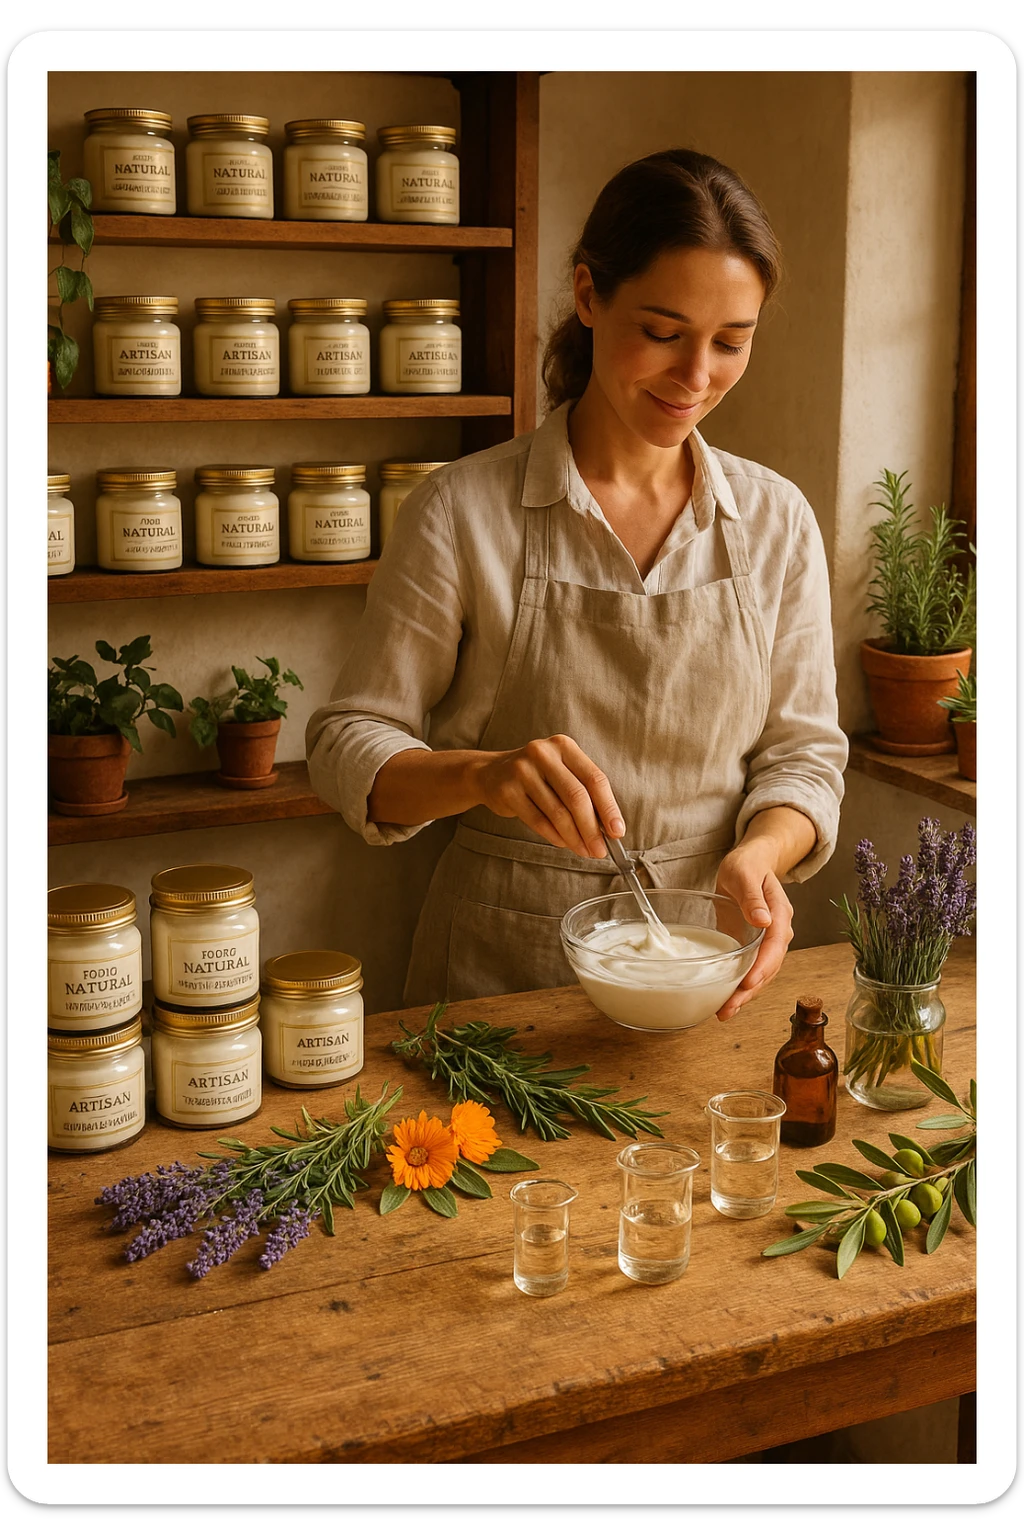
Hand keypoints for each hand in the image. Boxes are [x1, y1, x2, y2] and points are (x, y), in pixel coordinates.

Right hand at [471, 734, 623, 858]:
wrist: (489, 773)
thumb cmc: (535, 776)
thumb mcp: (560, 771)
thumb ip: (583, 792)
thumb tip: (608, 828)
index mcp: (564, 746)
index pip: (595, 778)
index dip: (609, 807)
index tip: (617, 831)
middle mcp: (543, 754)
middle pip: (577, 797)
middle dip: (592, 828)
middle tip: (600, 850)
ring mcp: (523, 771)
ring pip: (557, 812)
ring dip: (575, 837)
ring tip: (584, 850)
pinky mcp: (508, 790)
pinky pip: (538, 820)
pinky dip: (555, 836)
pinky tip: (564, 843)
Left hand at [714, 843, 794, 1020]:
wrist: (750, 864)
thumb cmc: (747, 865)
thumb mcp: (745, 873)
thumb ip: (753, 896)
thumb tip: (763, 920)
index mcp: (779, 914)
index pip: (775, 945)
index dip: (763, 966)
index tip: (749, 982)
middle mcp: (777, 933)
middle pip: (769, 967)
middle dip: (751, 990)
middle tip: (729, 1007)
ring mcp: (766, 943)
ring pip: (761, 974)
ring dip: (745, 995)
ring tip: (724, 1012)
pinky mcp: (753, 948)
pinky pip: (750, 971)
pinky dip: (739, 988)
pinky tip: (725, 1002)